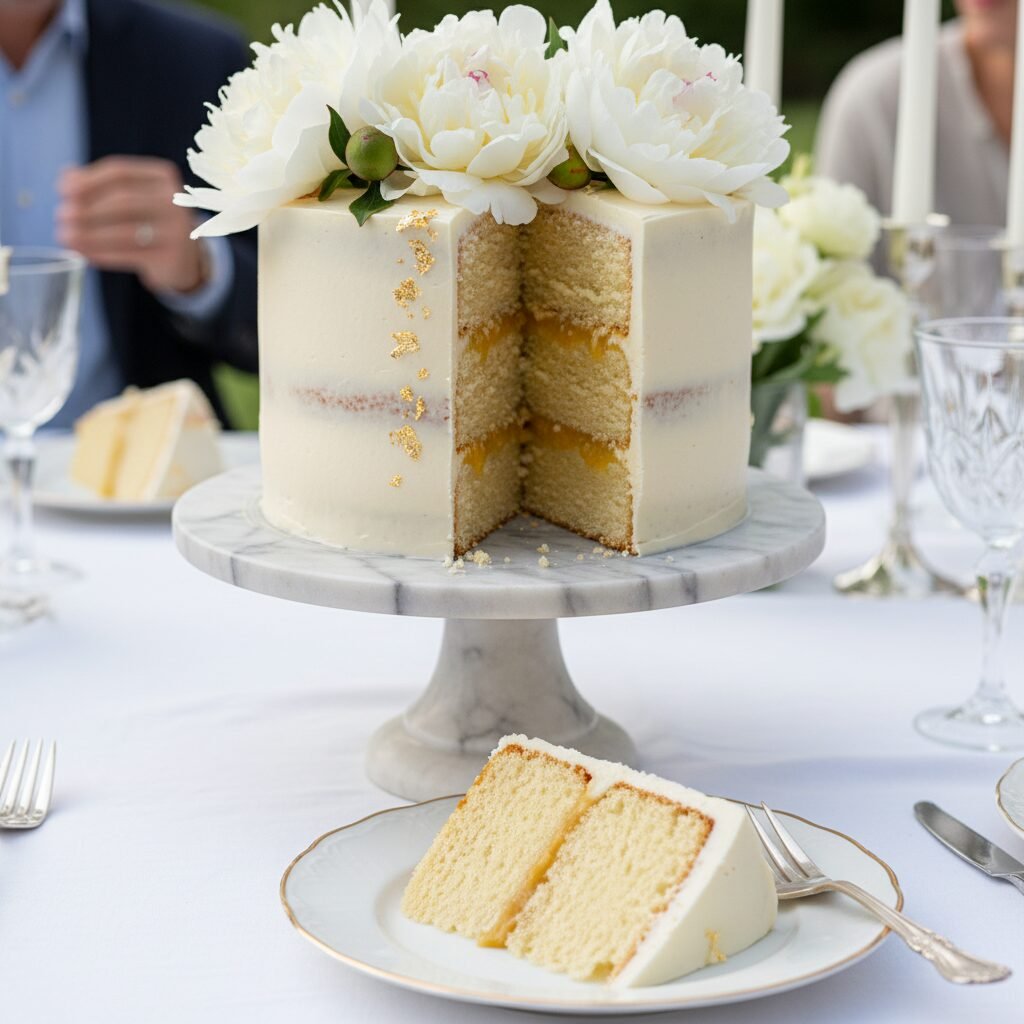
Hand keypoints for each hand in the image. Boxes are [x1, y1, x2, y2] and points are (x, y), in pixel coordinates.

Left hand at [56, 157, 207, 294]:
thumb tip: (66, 178)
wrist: (186, 258)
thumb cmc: (150, 221)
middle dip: (87, 209)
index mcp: (162, 177)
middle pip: (122, 201)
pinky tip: (83, 254)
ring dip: (89, 234)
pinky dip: (102, 254)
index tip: (62, 190)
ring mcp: (176, 231)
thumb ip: (100, 185)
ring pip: (125, 231)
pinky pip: (129, 255)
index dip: (87, 180)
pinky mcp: (172, 258)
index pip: (120, 173)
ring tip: (65, 237)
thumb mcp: (132, 198)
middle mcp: (174, 202)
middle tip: (61, 216)